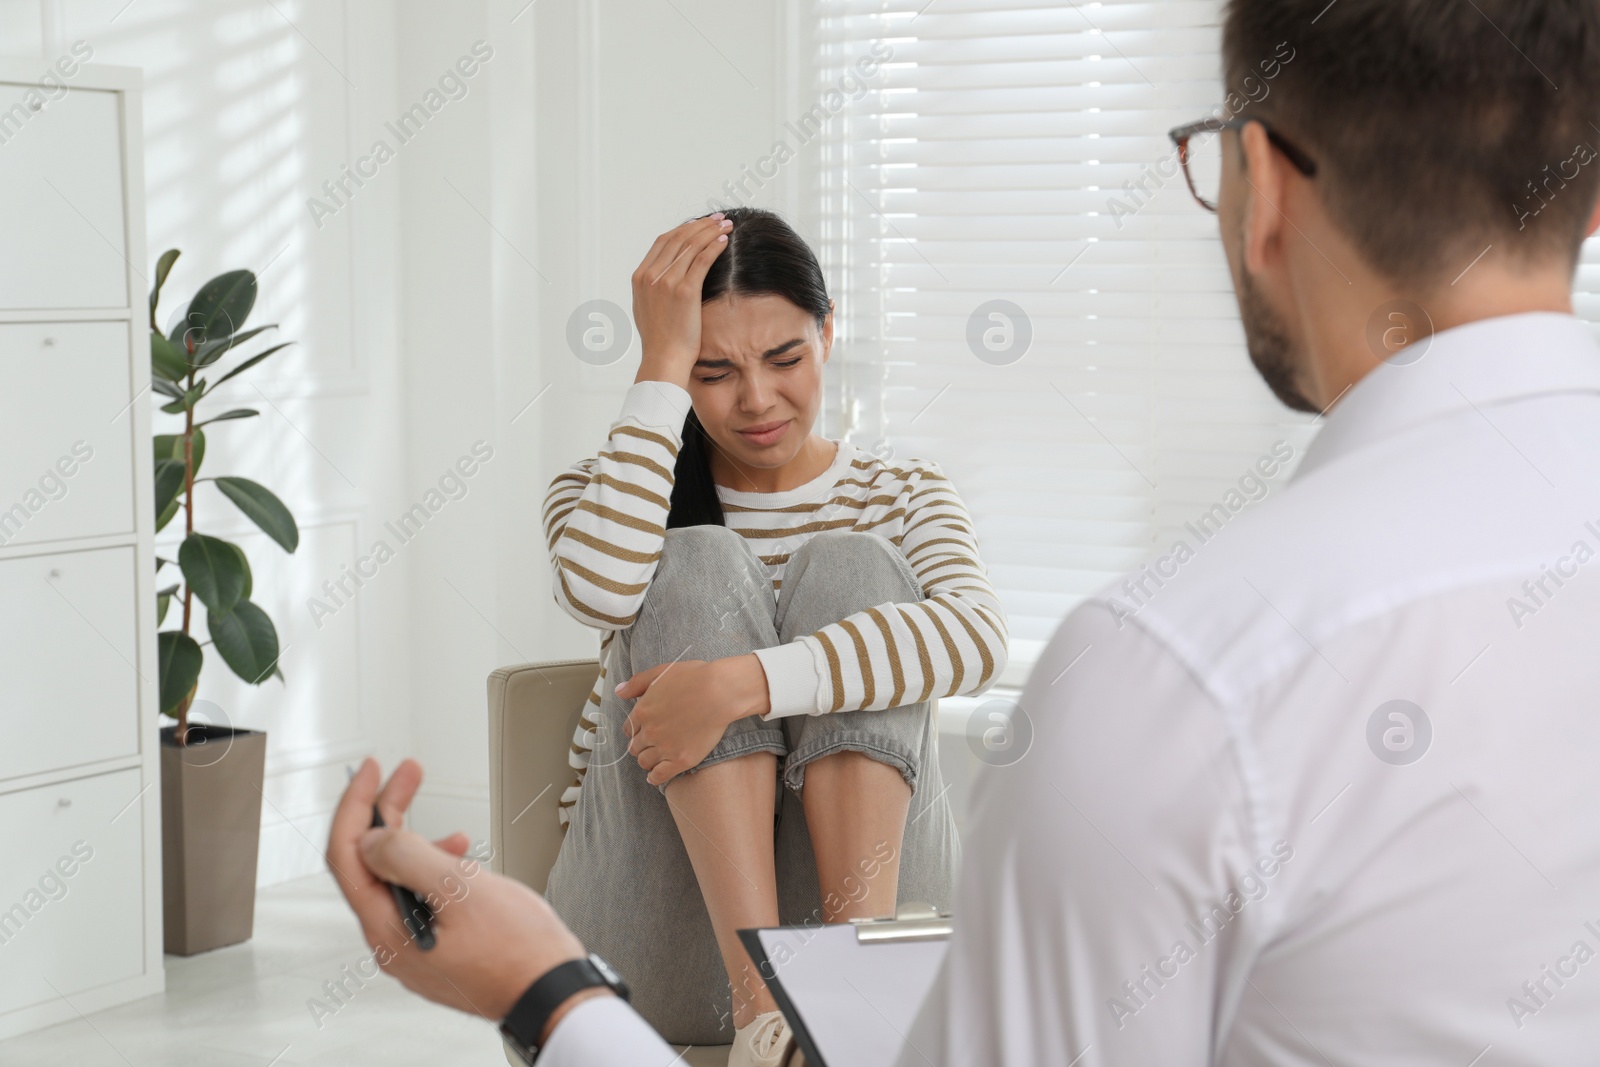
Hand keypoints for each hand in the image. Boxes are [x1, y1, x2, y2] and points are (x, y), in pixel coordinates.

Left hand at [328, 759, 596, 1032]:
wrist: (551, 990)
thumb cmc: (518, 951)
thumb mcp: (462, 889)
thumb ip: (408, 858)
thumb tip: (370, 839)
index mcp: (387, 927)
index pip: (349, 856)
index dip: (356, 805)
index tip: (372, 770)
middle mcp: (392, 940)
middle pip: (372, 864)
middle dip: (388, 813)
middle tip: (409, 773)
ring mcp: (414, 947)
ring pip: (398, 882)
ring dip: (419, 843)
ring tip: (457, 831)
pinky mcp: (437, 948)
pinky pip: (421, 900)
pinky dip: (437, 871)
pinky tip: (464, 864)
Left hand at [619, 654, 770, 785]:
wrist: (720, 692)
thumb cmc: (695, 678)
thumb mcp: (662, 672)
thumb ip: (638, 682)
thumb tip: (619, 691)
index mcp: (642, 711)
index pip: (629, 729)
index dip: (636, 731)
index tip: (643, 731)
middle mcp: (649, 732)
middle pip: (635, 747)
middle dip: (641, 746)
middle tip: (651, 745)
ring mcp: (664, 747)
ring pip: (644, 762)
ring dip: (648, 760)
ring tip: (656, 758)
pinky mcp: (681, 760)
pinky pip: (659, 776)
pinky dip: (655, 777)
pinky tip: (656, 776)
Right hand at [631, 213, 732, 387]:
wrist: (663, 359)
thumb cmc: (660, 339)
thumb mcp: (647, 308)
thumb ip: (652, 288)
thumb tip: (663, 275)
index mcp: (640, 277)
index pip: (663, 241)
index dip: (684, 228)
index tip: (700, 223)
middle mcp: (651, 276)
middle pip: (678, 238)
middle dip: (701, 225)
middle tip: (718, 218)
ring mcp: (666, 282)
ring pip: (691, 245)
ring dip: (711, 231)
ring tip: (726, 225)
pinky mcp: (685, 291)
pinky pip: (702, 260)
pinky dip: (714, 246)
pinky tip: (725, 241)